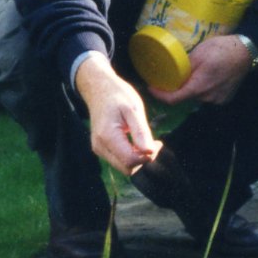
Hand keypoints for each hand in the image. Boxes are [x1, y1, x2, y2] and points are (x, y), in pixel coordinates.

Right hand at [75, 53, 161, 174]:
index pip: (131, 161)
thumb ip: (141, 132)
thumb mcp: (134, 109)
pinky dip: (132, 155)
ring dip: (138, 158)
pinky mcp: (101, 148)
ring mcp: (99, 148)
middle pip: (127, 168)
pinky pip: (120, 160)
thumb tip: (150, 152)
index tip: (158, 142)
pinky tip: (137, 141)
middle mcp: (100, 147)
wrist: (99, 89)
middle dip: (144, 159)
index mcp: (107, 136)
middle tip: (154, 142)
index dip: (148, 156)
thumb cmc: (118, 95)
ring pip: (124, 166)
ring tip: (145, 139)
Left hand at [149, 34, 252, 106]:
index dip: (159, 95)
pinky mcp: (225, 98)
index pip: (173, 99)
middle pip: (186, 97)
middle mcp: (208, 98)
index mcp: (199, 87)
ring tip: (195, 74)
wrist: (246, 52)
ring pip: (197, 96)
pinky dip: (204, 89)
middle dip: (178, 89)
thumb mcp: (198, 54)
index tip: (151, 87)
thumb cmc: (222, 49)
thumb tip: (170, 75)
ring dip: (193, 88)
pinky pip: (208, 96)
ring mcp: (218, 99)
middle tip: (174, 76)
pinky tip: (208, 77)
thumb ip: (184, 68)